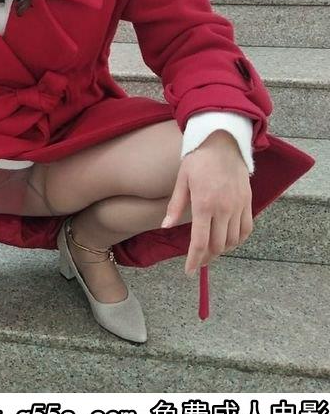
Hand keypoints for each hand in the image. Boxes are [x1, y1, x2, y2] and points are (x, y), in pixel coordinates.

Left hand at [161, 130, 252, 276]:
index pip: (200, 241)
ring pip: (233, 241)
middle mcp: (223, 208)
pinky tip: (227, 240)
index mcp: (204, 204)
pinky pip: (246, 230)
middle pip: (217, 245)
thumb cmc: (198, 159)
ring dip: (221, 250)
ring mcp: (238, 206)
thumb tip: (165, 227)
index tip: (189, 271)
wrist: (224, 143)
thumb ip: (175, 206)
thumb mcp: (182, 179)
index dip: (194, 260)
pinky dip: (238, 240)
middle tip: (198, 261)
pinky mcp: (248, 203)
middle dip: (206, 257)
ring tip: (210, 250)